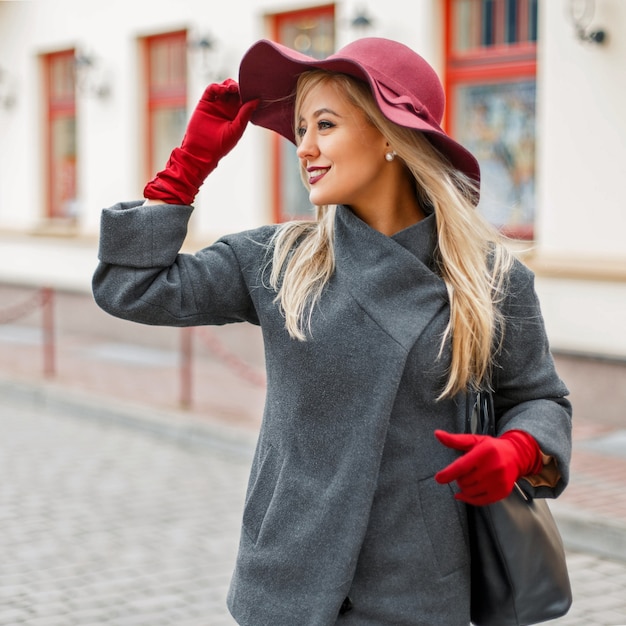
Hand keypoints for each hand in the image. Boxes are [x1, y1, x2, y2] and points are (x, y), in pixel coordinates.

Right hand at [144, 79, 258, 204]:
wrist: (201, 151)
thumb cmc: (221, 145)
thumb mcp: (236, 130)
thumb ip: (245, 114)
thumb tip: (257, 100)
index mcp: (237, 116)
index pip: (245, 100)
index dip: (248, 94)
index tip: (252, 91)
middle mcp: (227, 109)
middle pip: (236, 91)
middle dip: (239, 88)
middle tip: (240, 90)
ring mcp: (216, 105)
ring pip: (224, 88)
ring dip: (229, 85)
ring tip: (231, 89)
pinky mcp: (205, 102)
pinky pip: (212, 89)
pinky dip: (217, 87)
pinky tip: (222, 90)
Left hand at [434, 429, 542, 505]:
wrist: (515, 456)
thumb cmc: (491, 448)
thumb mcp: (474, 440)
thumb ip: (455, 440)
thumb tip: (437, 434)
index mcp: (484, 452)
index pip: (462, 466)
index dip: (448, 473)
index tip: (438, 478)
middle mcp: (493, 467)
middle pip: (464, 481)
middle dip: (458, 478)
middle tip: (464, 472)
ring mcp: (498, 481)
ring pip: (470, 492)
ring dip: (464, 487)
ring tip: (469, 478)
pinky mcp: (501, 492)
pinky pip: (480, 501)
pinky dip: (469, 499)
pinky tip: (464, 495)